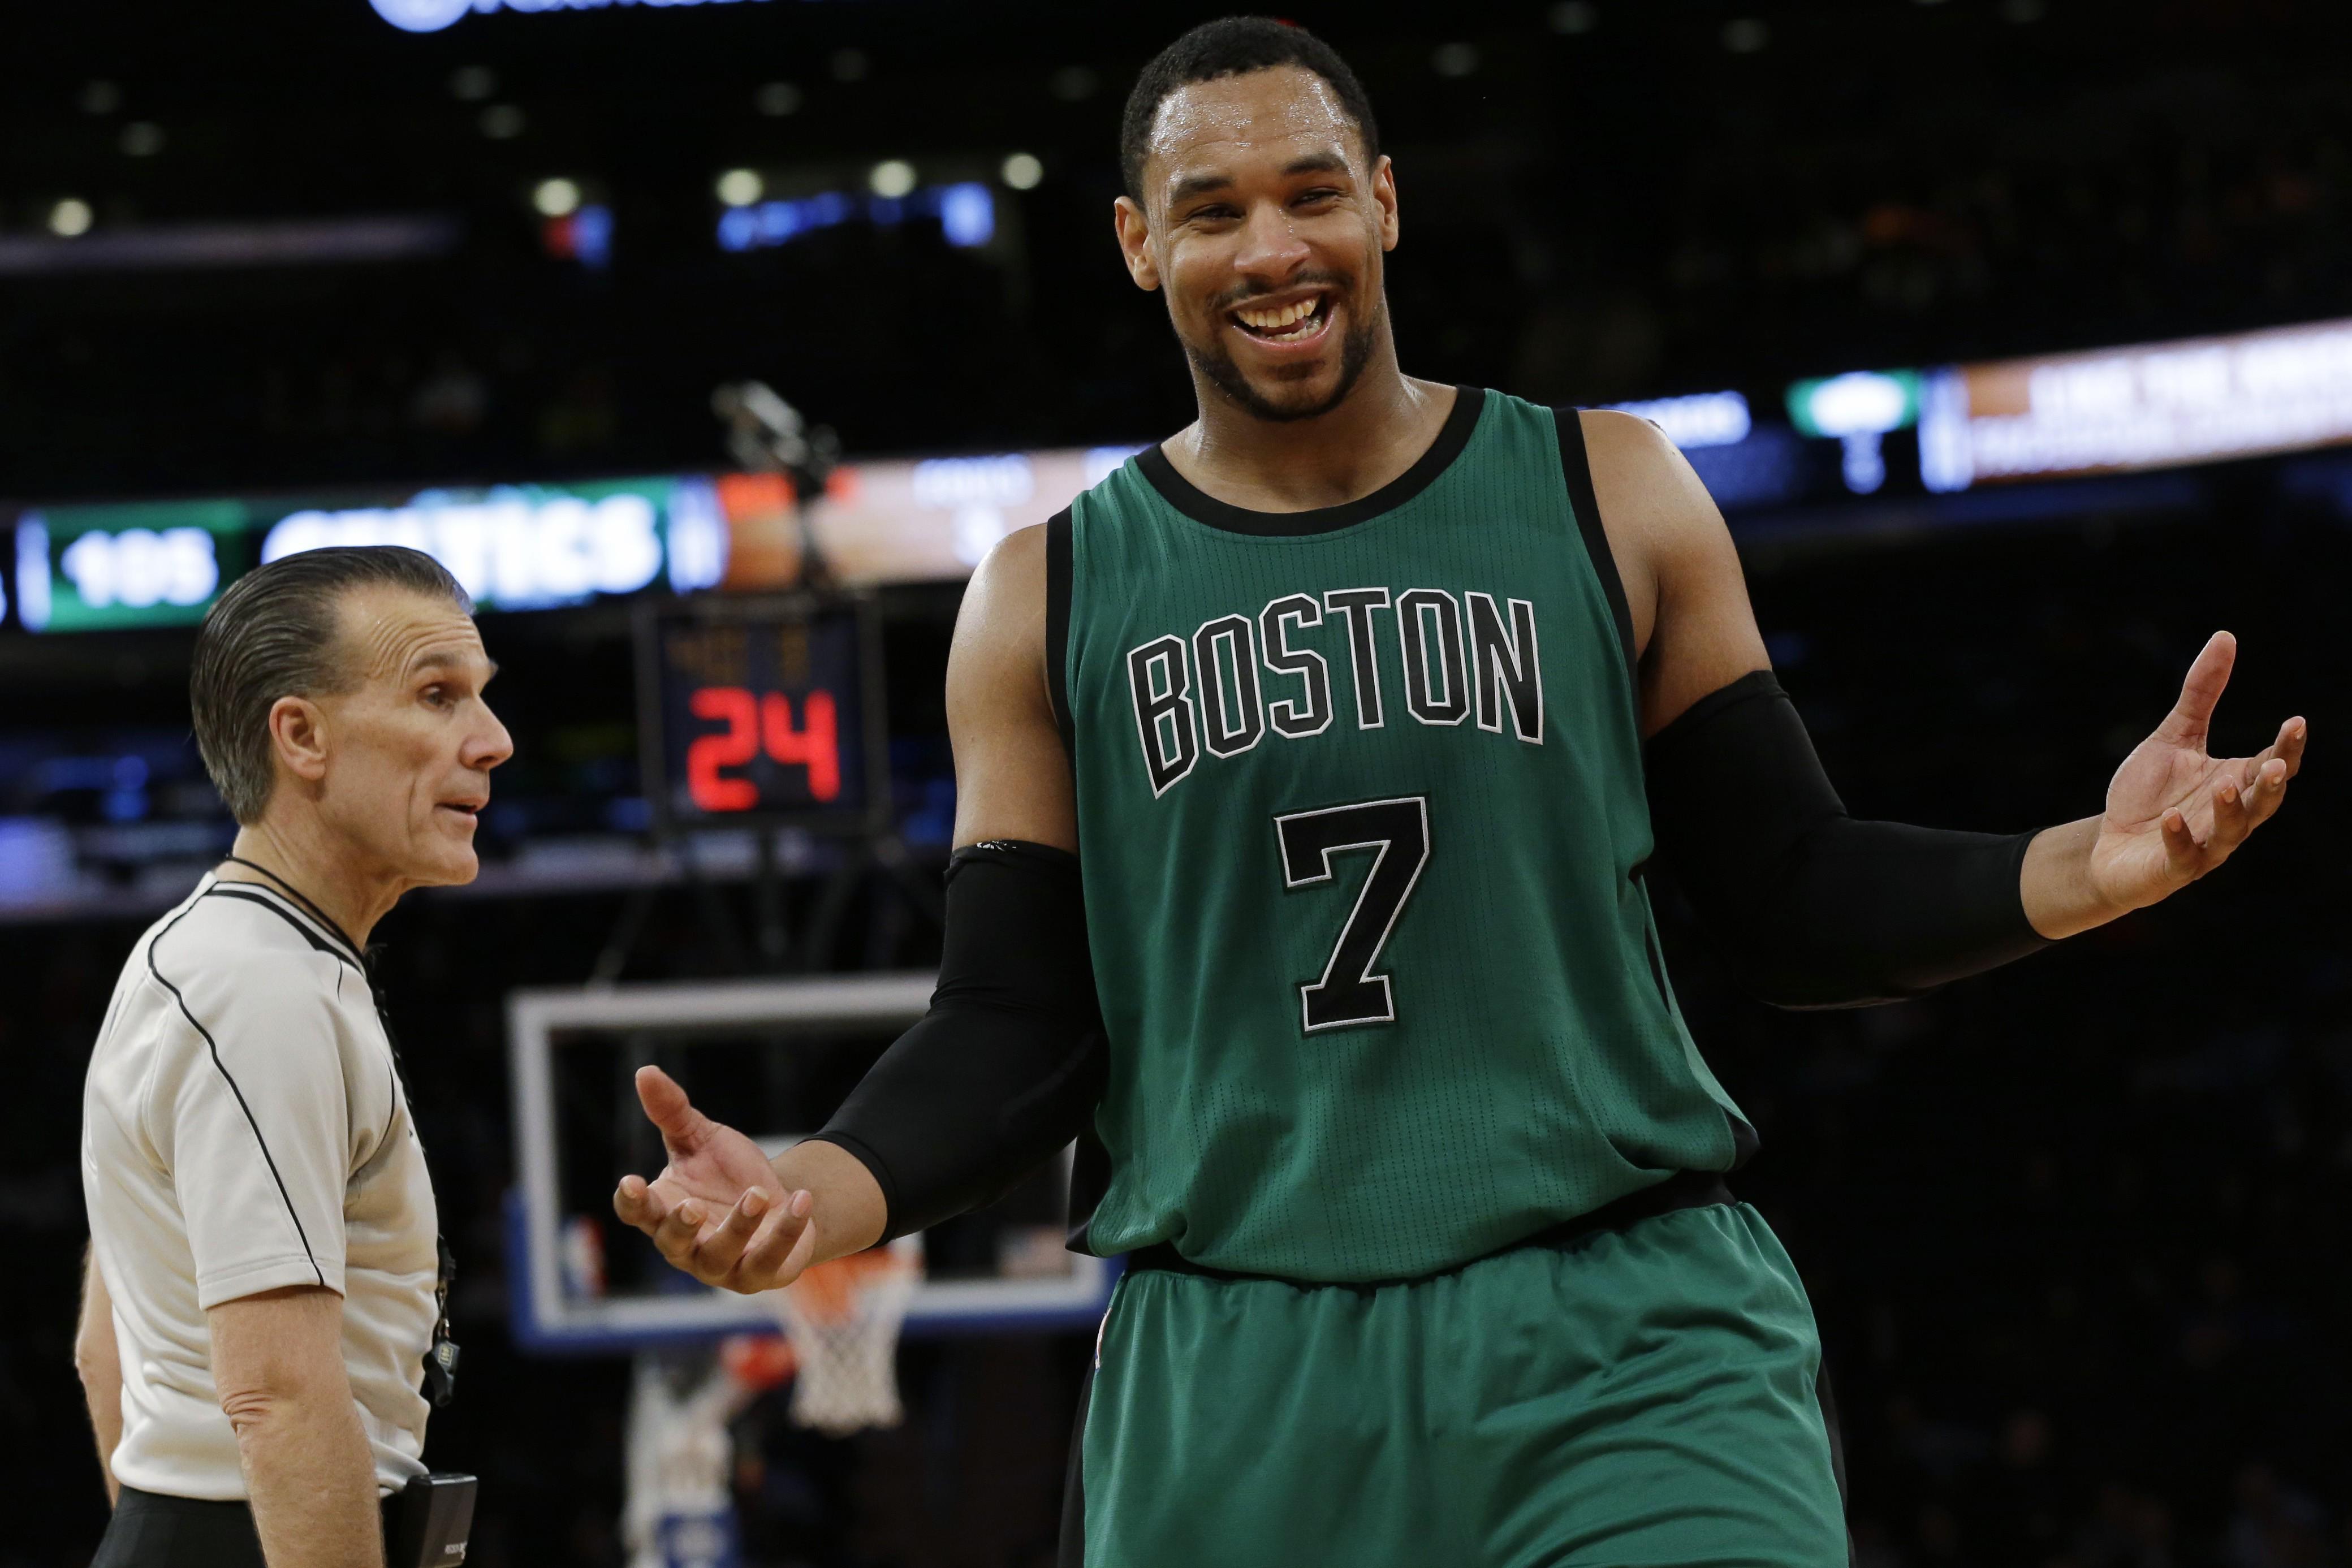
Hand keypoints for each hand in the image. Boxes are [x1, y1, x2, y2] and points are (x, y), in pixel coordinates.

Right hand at [612, 1066, 819, 1293]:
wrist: (779, 1199)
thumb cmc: (727, 1173)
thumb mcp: (702, 1137)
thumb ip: (672, 1112)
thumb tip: (644, 1071)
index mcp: (663, 1211)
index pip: (636, 1213)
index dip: (631, 1202)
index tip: (631, 1182)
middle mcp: (686, 1246)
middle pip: (673, 1243)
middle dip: (681, 1227)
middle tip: (692, 1206)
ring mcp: (722, 1266)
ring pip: (721, 1254)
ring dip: (739, 1225)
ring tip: (758, 1193)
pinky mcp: (761, 1273)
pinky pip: (771, 1259)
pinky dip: (786, 1231)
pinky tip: (801, 1200)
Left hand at [2087, 631, 2305, 914]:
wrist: (2109, 845)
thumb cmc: (2149, 793)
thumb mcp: (2173, 737)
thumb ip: (2200, 694)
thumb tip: (2225, 637)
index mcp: (2236, 782)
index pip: (2271, 764)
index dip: (2287, 746)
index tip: (2296, 721)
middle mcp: (2228, 816)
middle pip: (2262, 802)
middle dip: (2271, 783)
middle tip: (2275, 762)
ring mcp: (2203, 846)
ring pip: (2231, 833)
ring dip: (2232, 810)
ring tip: (2227, 783)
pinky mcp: (2171, 869)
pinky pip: (2182, 857)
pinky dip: (2179, 837)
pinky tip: (2171, 818)